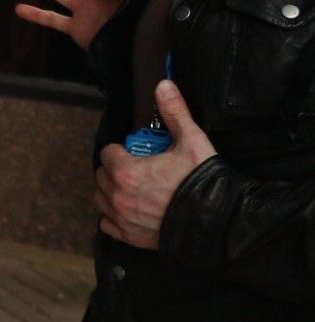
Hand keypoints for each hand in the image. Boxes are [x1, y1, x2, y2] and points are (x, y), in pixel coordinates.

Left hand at [95, 81, 215, 248]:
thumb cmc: (203, 179)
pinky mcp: (130, 237)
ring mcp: (122, 218)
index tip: (136, 152)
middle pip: (102, 176)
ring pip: (101, 199)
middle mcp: (117, 195)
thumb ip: (174, 112)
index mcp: (125, 170)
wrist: (219, 220)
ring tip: (134, 188)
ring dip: (112, 191)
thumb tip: (163, 84)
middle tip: (139, 168)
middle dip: (115, 169)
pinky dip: (114, 217)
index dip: (121, 150)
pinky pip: (107, 224)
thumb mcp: (191, 140)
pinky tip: (131, 210)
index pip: (107, 153)